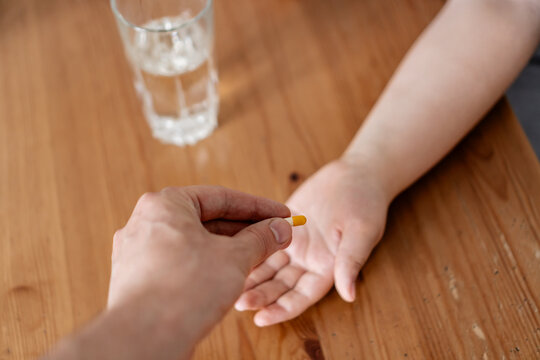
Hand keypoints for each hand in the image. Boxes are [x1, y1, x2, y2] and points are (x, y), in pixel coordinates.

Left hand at [107, 186, 291, 357]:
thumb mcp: (235, 258)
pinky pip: (180, 262)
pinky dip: (206, 265)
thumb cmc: (185, 289)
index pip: (220, 198)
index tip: (281, 215)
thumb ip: (260, 239)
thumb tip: (280, 229)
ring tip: (258, 258)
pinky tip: (230, 277)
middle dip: (244, 230)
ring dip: (227, 249)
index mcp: (164, 204)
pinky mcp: (139, 278)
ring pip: (193, 243)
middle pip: (206, 219)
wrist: (145, 337)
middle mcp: (146, 222)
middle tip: (273, 237)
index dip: (258, 207)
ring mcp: (139, 251)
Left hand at [235, 158, 389, 325]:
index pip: (302, 296)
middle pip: (280, 285)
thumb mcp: (362, 232)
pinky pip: (261, 238)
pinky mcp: (282, 223)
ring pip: (267, 265)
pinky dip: (248, 246)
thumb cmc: (366, 204)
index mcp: (327, 268)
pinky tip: (230, 252)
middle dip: (260, 294)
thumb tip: (349, 295)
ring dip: (250, 275)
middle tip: (238, 301)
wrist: (357, 175)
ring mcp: (293, 243)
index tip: (260, 319)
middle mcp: (307, 260)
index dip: (282, 309)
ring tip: (229, 281)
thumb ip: (351, 261)